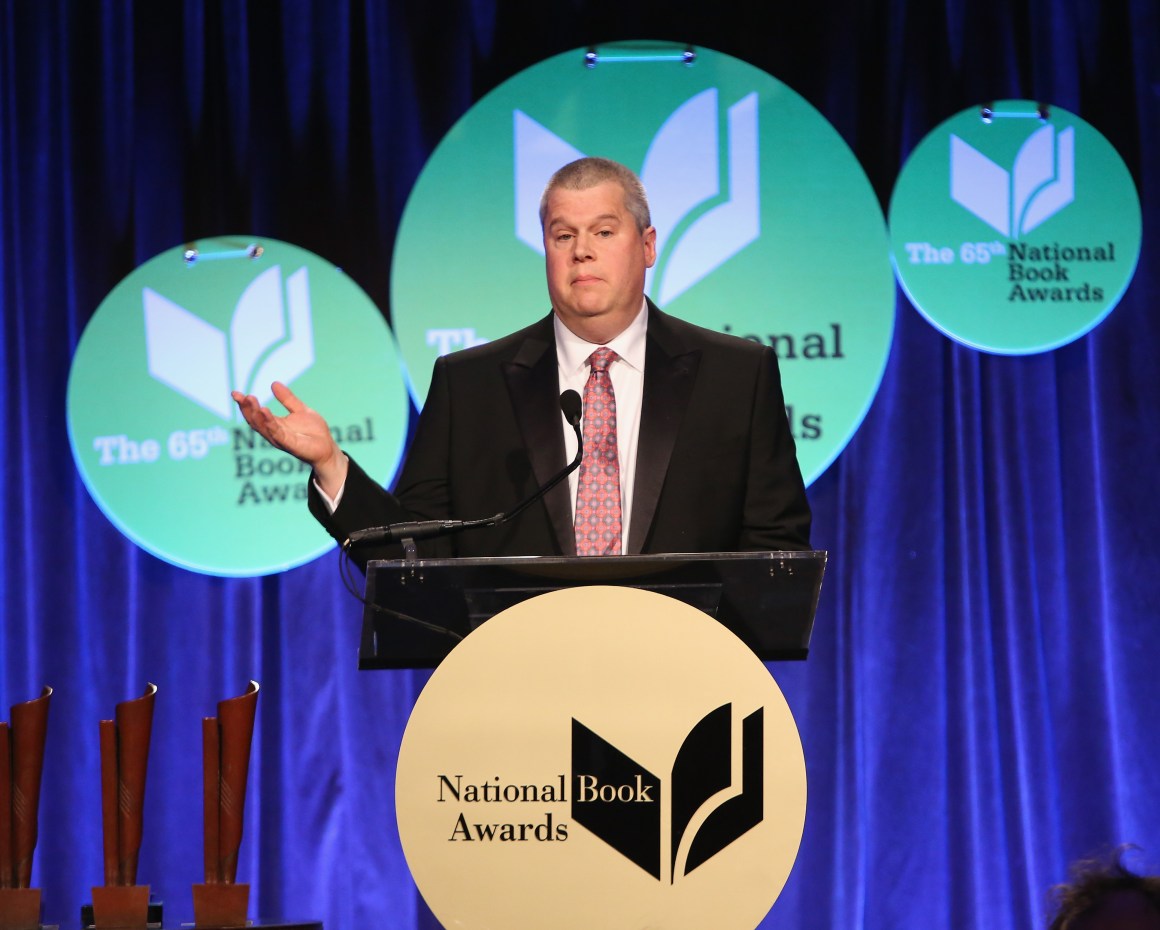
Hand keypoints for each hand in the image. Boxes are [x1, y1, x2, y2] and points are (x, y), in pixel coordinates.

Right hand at [231, 381, 348, 495]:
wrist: (328, 448)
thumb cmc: (314, 432)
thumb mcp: (300, 410)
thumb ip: (287, 399)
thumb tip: (273, 383)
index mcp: (275, 424)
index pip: (255, 414)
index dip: (245, 404)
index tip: (236, 393)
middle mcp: (274, 433)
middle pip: (255, 421)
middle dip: (246, 408)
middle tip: (239, 395)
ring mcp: (281, 439)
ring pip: (263, 427)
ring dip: (255, 414)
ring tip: (251, 400)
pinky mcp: (290, 444)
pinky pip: (277, 433)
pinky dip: (269, 423)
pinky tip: (264, 411)